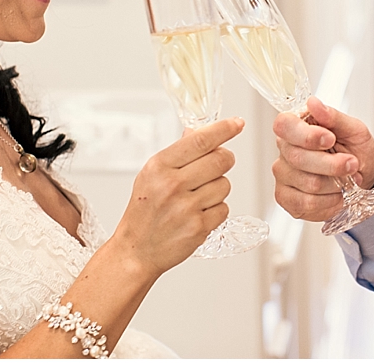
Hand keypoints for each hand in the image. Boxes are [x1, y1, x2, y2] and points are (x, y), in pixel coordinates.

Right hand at [112, 117, 241, 274]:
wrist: (137, 250)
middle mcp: (172, 185)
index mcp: (159, 167)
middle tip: (217, 164)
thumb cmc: (144, 212)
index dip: (223, 129)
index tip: (236, 123)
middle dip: (224, 160)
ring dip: (218, 188)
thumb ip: (177, 153)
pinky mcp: (199, 227)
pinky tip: (198, 213)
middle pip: (220, 160)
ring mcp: (186, 207)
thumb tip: (197, 132)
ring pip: (225, 184)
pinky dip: (216, 210)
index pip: (200, 141)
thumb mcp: (151, 175)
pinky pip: (224, 208)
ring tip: (198, 196)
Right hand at [272, 96, 373, 221]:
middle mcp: (284, 149)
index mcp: (296, 126)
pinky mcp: (286, 198)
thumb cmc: (356, 150)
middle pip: (298, 158)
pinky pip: (305, 204)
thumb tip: (313, 103)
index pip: (284, 125)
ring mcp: (283, 175)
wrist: (362, 179)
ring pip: (307, 183)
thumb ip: (334, 117)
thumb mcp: (355, 130)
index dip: (306, 135)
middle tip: (353, 164)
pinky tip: (337, 195)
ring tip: (347, 180)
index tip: (330, 139)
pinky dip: (329, 202)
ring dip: (336, 184)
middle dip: (333, 164)